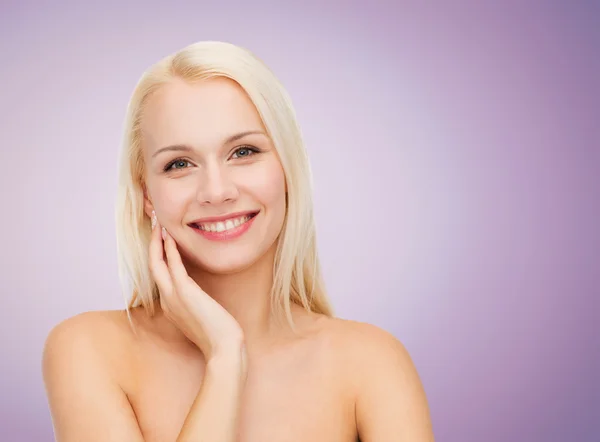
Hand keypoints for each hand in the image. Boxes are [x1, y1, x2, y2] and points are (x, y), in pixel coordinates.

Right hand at [148, 211, 244, 362]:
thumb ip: (197, 304)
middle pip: (153, 266)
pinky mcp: (185, 293)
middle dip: (152, 244)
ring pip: (157, 264)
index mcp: (171, 306)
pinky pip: (174, 266)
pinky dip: (170, 250)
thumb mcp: (203, 316)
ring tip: (157, 224)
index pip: (160, 276)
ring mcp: (174, 297)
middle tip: (153, 224)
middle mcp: (167, 300)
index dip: (158, 255)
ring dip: (157, 242)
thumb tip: (201, 296)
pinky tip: (170, 236)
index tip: (161, 239)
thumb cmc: (218, 335)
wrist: (224, 349)